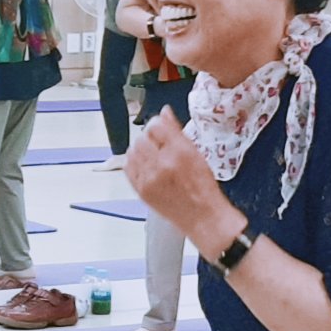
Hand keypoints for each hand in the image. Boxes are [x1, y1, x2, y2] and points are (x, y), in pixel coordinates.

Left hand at [125, 107, 245, 253]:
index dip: (157, 124)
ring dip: (140, 150)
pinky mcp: (140, 190)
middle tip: (157, 145)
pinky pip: (127, 167)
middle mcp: (162, 164)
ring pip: (132, 151)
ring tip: (152, 156)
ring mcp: (149, 178)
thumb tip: (164, 113)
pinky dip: (133, 163)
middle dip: (148, 138)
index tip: (159, 128)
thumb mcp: (196, 153)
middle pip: (142, 137)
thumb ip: (177, 132)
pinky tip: (145, 167)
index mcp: (180, 152)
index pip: (157, 125)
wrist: (201, 217)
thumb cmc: (202, 188)